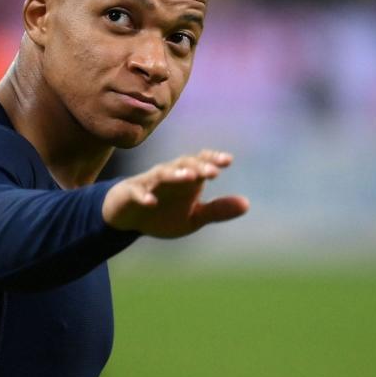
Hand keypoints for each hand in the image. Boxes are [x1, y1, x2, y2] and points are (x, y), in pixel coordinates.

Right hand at [102, 150, 248, 237]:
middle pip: (184, 164)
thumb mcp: (193, 217)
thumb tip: (247, 204)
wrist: (128, 217)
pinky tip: (151, 202)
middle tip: (213, 172)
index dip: (213, 159)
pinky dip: (144, 196)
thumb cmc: (163, 213)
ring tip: (189, 178)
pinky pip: (138, 192)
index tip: (228, 161)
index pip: (201, 162)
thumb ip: (217, 210)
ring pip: (163, 173)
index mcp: (187, 178)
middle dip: (199, 166)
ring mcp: (149, 182)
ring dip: (176, 174)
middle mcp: (169, 175)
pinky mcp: (131, 193)